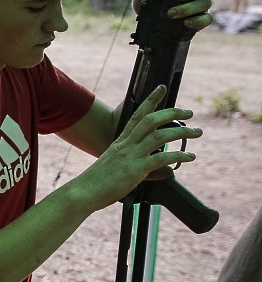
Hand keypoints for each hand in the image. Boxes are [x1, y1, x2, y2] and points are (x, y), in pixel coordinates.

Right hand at [77, 85, 201, 210]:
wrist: (84, 191)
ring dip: (181, 132)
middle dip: (172, 113)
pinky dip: (178, 156)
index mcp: (120, 141)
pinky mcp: (136, 169)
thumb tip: (164, 170)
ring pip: (159, 136)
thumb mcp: (115, 165)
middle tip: (189, 112)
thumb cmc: (97, 182)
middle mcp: (126, 145)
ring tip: (197, 132)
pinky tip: (189, 156)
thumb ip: (137, 163)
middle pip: (151, 121)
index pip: (136, 115)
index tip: (161, 89)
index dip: (150, 101)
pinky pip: (161, 158)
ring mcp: (131, 156)